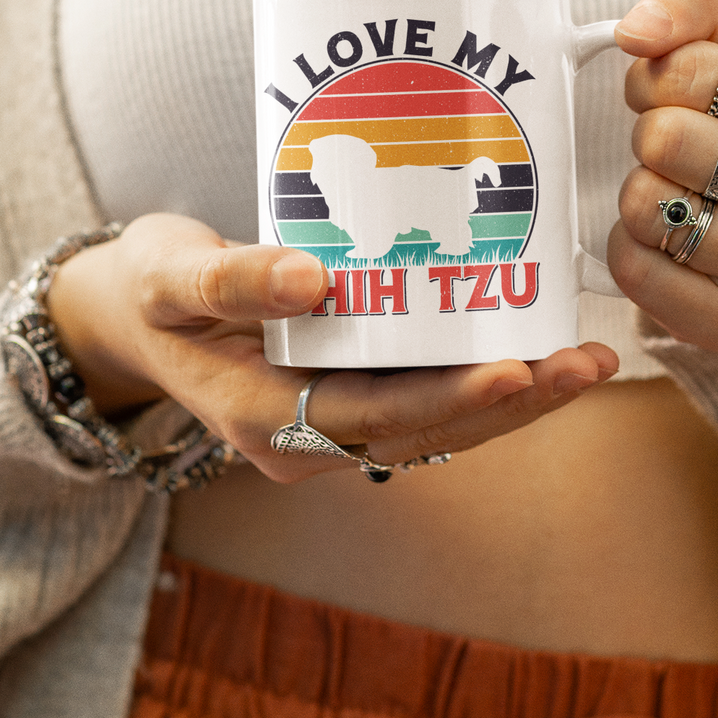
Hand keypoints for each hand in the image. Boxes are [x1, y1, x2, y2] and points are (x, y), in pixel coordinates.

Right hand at [45, 213, 617, 480]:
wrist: (127, 316)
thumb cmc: (146, 289)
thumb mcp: (166, 277)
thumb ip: (229, 279)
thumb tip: (312, 282)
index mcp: (264, 420)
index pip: (376, 417)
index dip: (452, 397)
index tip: (516, 367)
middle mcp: (306, 440)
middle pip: (427, 429)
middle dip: (515, 401)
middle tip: (588, 362)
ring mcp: (330, 425)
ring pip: (438, 423)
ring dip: (516, 396)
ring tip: (589, 358)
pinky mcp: (348, 398)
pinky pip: (427, 398)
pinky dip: (483, 376)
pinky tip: (538, 344)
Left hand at [610, 0, 717, 351]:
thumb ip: (688, 1)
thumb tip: (636, 31)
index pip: (690, 71)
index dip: (658, 74)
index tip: (679, 91)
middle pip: (663, 140)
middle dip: (649, 134)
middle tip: (675, 145)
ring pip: (647, 208)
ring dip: (639, 192)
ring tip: (677, 190)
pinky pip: (638, 275)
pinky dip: (631, 250)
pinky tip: (668, 240)